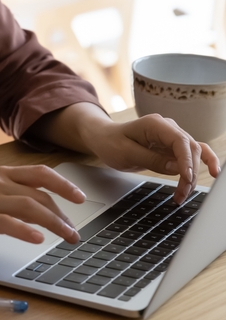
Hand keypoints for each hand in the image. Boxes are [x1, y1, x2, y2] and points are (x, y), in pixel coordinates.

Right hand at [0, 165, 84, 247]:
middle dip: (63, 213)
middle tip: (75, 231)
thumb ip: (9, 197)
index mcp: (0, 175)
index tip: (79, 196)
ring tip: (67, 237)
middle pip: (40, 193)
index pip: (40, 174)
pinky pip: (8, 222)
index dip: (63, 184)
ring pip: (30, 207)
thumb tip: (36, 211)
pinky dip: (26, 230)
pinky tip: (38, 239)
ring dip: (54, 223)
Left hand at [79, 111, 220, 202]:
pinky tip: (214, 173)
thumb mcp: (125, 153)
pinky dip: (204, 162)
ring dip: (192, 175)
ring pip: (194, 155)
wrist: (104, 138)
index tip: (186, 177)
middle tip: (181, 194)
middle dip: (189, 173)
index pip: (180, 141)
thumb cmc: (111, 142)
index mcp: (156, 124)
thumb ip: (152, 160)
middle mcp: (168, 127)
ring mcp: (172, 136)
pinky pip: (194, 153)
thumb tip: (177, 168)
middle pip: (191, 149)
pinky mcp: (173, 146)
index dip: (186, 160)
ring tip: (182, 194)